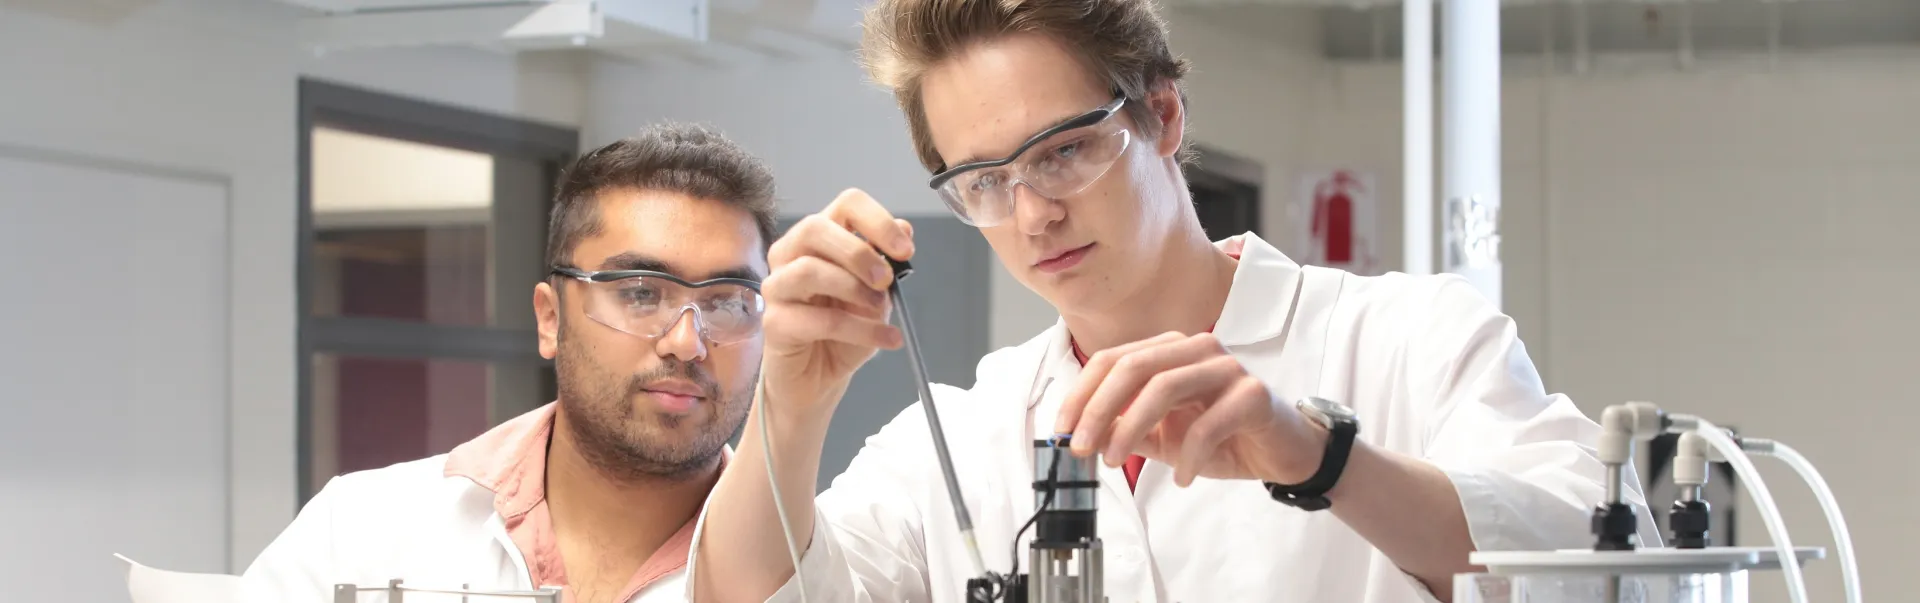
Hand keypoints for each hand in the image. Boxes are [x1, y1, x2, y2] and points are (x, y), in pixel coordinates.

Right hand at [759, 189, 914, 419]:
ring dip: (854, 290)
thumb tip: (904, 229)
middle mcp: (790, 255)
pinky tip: (885, 339)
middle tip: (886, 279)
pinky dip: (860, 330)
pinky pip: (817, 319)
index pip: (845, 205)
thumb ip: (885, 262)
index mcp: (819, 239)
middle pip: (815, 228)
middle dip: (858, 252)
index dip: (877, 221)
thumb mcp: (876, 294)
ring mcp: (777, 288)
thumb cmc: (843, 333)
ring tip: (881, 310)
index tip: (904, 249)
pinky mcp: (774, 323)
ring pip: (809, 271)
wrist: (819, 379)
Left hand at [1051, 332, 1327, 486]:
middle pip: (1133, 366)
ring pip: (1164, 386)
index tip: (1061, 431)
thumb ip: (1125, 431)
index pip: (1112, 359)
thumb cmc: (1222, 437)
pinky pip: (1208, 422)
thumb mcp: (1163, 438)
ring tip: (1118, 462)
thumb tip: (1081, 436)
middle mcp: (1196, 348)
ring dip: (1132, 429)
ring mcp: (1226, 367)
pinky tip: (1182, 477)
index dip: (1081, 394)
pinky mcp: (1252, 393)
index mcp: (1169, 351)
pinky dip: (1188, 454)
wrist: (1281, 451)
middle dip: (1098, 409)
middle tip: (1081, 447)